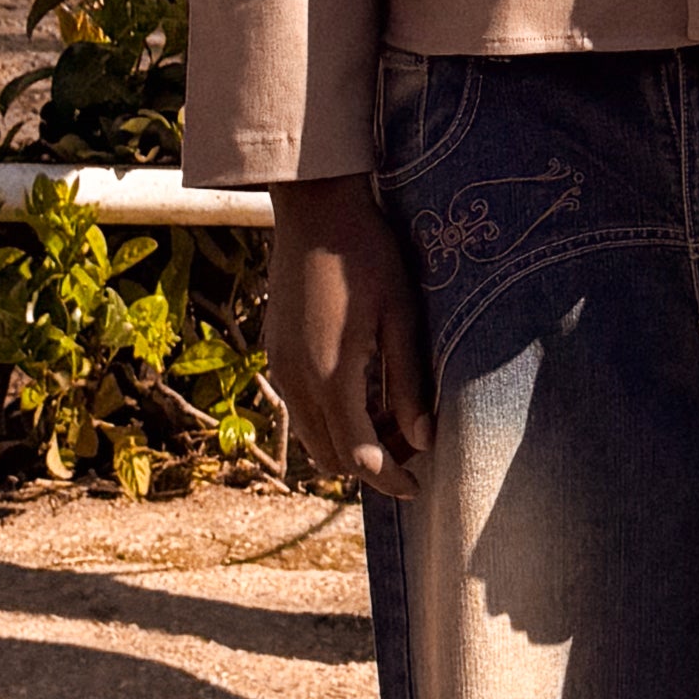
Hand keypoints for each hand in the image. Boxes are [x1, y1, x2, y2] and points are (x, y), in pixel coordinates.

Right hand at [267, 173, 431, 503]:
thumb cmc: (367, 254)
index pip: (360, 456)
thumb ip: (410, 383)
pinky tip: (364, 391)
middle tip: (413, 445)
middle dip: (372, 464)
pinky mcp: (274, 354)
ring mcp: (279, 368)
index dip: (391, 479)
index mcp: (331, 374)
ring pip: (313, 437)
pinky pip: (301, 409)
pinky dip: (332, 418)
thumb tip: (424, 440)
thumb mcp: (402, 315)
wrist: (314, 209)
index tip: (419, 489)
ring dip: (350, 443)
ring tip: (392, 419)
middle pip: (331, 457)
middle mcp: (296, 380)